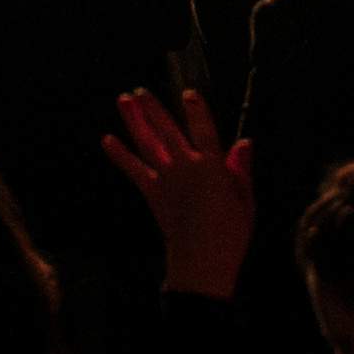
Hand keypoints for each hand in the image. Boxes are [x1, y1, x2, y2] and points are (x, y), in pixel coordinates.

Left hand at [101, 86, 250, 302]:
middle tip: (139, 90)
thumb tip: (244, 142)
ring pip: (147, 143)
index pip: (204, 131)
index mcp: (213, 168)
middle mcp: (186, 167)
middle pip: (167, 130)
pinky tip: (107, 140)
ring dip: (134, 121)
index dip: (197, 111)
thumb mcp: (245, 201)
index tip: (189, 93)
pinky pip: (134, 169)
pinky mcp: (152, 192)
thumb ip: (241, 170)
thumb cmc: (231, 234)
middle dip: (153, 108)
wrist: (202, 262)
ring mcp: (166, 178)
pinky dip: (120, 155)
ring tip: (123, 100)